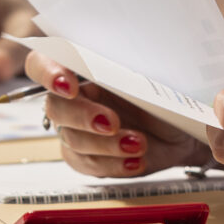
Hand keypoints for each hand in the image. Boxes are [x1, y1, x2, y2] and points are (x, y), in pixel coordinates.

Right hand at [26, 51, 210, 176]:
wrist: (181, 131)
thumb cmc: (161, 94)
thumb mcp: (147, 75)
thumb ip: (124, 68)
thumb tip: (117, 59)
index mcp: (79, 66)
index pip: (42, 62)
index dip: (47, 73)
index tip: (68, 85)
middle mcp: (73, 97)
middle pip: (55, 106)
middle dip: (83, 116)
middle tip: (111, 122)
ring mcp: (77, 128)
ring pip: (73, 139)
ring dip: (107, 145)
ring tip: (139, 143)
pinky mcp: (87, 157)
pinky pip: (88, 164)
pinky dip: (113, 164)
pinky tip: (135, 160)